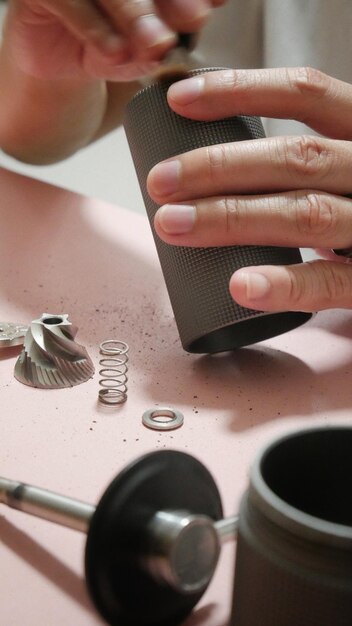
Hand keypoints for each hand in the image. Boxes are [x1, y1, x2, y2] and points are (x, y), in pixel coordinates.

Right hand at [4, 0, 225, 80]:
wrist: (60, 69)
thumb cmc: (107, 45)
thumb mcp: (144, 44)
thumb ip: (168, 29)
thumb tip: (204, 10)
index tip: (214, 4)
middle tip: (196, 20)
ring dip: (135, 15)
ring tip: (157, 45)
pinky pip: (70, 4)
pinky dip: (96, 30)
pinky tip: (117, 53)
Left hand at [147, 67, 351, 312]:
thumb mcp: (341, 166)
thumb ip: (299, 160)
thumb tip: (209, 163)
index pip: (306, 94)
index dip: (240, 92)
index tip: (179, 101)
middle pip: (297, 157)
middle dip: (219, 167)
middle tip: (161, 182)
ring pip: (305, 214)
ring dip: (231, 219)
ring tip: (173, 225)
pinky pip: (330, 282)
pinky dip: (283, 284)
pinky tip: (239, 286)